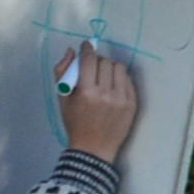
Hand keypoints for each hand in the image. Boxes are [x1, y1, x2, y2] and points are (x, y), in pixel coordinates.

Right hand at [58, 43, 141, 157]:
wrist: (93, 148)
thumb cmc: (75, 123)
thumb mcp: (62, 99)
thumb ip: (62, 72)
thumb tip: (71, 51)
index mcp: (86, 92)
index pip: (89, 60)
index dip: (88, 49)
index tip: (87, 45)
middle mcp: (105, 94)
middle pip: (104, 62)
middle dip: (97, 62)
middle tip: (93, 69)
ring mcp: (121, 99)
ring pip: (119, 68)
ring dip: (110, 68)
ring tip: (104, 77)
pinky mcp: (132, 103)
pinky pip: (128, 80)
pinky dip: (120, 79)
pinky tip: (113, 87)